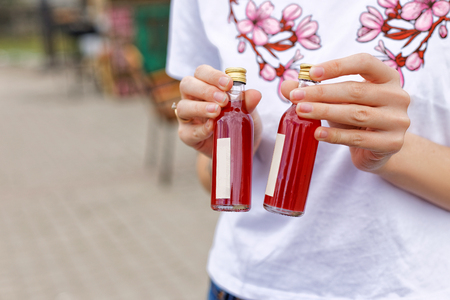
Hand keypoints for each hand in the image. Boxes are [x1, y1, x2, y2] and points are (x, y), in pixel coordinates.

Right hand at [176, 65, 261, 157]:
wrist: (237, 146)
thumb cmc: (238, 122)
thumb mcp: (248, 111)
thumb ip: (248, 102)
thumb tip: (255, 94)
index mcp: (205, 85)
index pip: (201, 72)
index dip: (213, 75)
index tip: (228, 84)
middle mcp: (192, 98)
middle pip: (187, 84)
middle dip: (206, 90)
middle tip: (223, 100)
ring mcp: (187, 117)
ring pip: (183, 107)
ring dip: (200, 107)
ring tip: (217, 112)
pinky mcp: (187, 135)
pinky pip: (187, 131)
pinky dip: (200, 129)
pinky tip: (212, 127)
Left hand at [281, 53, 410, 171]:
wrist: (376, 150)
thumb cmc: (355, 118)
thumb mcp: (337, 101)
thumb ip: (314, 91)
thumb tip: (286, 86)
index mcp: (387, 77)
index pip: (364, 63)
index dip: (337, 65)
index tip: (310, 73)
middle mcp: (398, 96)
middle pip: (356, 91)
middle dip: (322, 93)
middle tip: (296, 97)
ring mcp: (398, 121)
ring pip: (357, 114)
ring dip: (325, 112)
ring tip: (301, 112)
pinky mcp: (393, 143)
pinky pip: (358, 139)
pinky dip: (335, 136)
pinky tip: (316, 133)